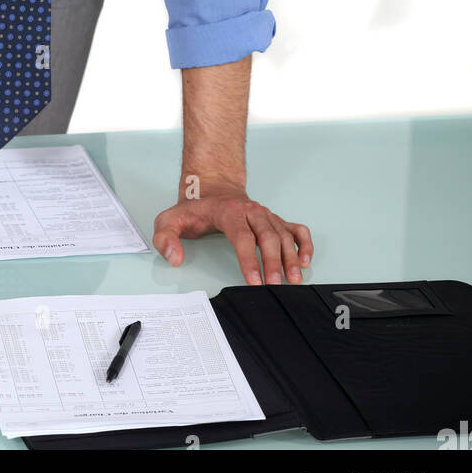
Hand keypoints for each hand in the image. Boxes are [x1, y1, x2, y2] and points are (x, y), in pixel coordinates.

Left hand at [152, 180, 312, 284]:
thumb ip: (166, 238)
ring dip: (291, 257)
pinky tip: (305, 261)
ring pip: (283, 235)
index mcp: (228, 211)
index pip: (242, 236)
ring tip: (294, 279)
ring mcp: (265, 215)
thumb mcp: (170, 219)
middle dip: (273, 262)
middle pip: (267, 236)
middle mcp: (251, 211)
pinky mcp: (275, 220)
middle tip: (275, 285)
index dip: (249, 259)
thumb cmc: (195, 208)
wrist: (212, 188)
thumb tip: (175, 258)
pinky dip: (304, 244)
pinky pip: (296, 229)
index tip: (255, 280)